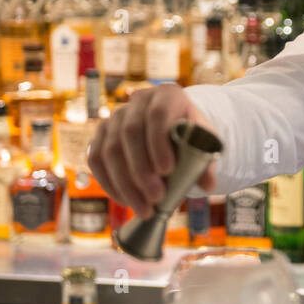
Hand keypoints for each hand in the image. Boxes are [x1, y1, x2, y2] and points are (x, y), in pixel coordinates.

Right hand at [88, 83, 218, 217]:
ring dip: (126, 183)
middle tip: (157, 198)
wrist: (174, 132)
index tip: (167, 171)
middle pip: (130, 132)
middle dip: (142, 170)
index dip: (159, 142)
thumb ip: (205, 163)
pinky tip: (125, 201)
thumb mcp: (203, 144)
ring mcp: (115, 117)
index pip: (158, 114)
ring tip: (144, 208)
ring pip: (110, 148)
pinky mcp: (100, 136)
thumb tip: (207, 185)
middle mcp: (137, 101)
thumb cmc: (190, 137)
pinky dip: (109, 183)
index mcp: (167, 95)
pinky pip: (96, 159)